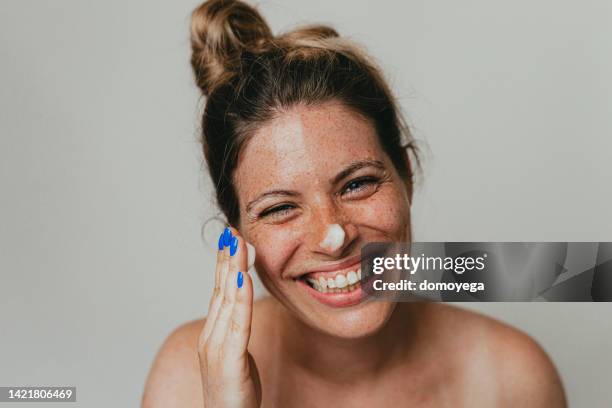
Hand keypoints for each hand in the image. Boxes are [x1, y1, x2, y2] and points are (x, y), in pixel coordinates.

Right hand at [198, 227, 260, 407]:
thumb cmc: (234, 395)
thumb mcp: (237, 356)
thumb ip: (236, 332)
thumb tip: (243, 310)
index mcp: (214, 334)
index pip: (220, 291)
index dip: (225, 264)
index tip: (231, 240)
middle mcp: (211, 336)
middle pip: (221, 289)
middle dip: (227, 258)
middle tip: (232, 230)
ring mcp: (216, 347)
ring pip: (227, 300)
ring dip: (233, 269)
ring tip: (238, 244)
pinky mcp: (228, 360)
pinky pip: (237, 323)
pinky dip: (240, 298)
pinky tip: (243, 279)